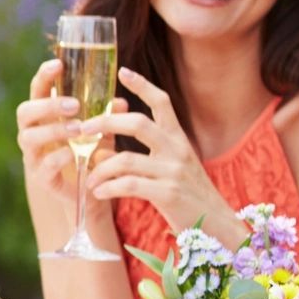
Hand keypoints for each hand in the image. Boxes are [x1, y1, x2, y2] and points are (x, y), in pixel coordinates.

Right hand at [15, 58, 110, 247]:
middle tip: (75, 105)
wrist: (95, 191)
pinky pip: (44, 165)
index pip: (37, 90)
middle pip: (25, 112)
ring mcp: (34, 156)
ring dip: (53, 130)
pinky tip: (74, 152)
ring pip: (29, 138)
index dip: (44, 76)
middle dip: (47, 106)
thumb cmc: (95, 152)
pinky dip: (59, 157)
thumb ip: (108, 115)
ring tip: (78, 129)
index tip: (58, 64)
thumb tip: (121, 102)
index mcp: (45, 116)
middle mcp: (33, 133)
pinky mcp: (42, 179)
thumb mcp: (104, 128)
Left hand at [82, 69, 244, 246]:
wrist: (217, 227)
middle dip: (105, 123)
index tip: (123, 71)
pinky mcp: (168, 194)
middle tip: (82, 128)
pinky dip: (107, 188)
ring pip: (126, 159)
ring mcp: (173, 171)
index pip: (162, 102)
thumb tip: (101, 150)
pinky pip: (128, 185)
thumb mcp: (170, 169)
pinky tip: (98, 193)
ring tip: (88, 179)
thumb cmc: (188, 197)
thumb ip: (142, 156)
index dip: (143, 85)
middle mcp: (178, 150)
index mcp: (178, 139)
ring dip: (99, 168)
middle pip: (138, 123)